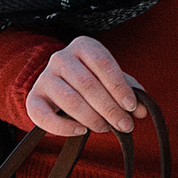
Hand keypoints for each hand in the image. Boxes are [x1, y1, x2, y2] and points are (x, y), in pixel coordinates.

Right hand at [25, 35, 147, 136]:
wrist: (58, 84)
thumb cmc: (92, 81)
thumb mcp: (112, 80)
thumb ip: (129, 92)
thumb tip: (143, 111)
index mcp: (83, 46)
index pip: (102, 63)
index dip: (118, 86)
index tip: (131, 106)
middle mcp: (60, 58)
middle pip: (87, 84)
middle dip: (109, 108)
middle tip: (125, 125)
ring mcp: (45, 78)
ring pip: (69, 100)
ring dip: (92, 118)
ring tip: (106, 127)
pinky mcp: (33, 99)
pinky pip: (45, 116)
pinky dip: (64, 127)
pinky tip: (81, 131)